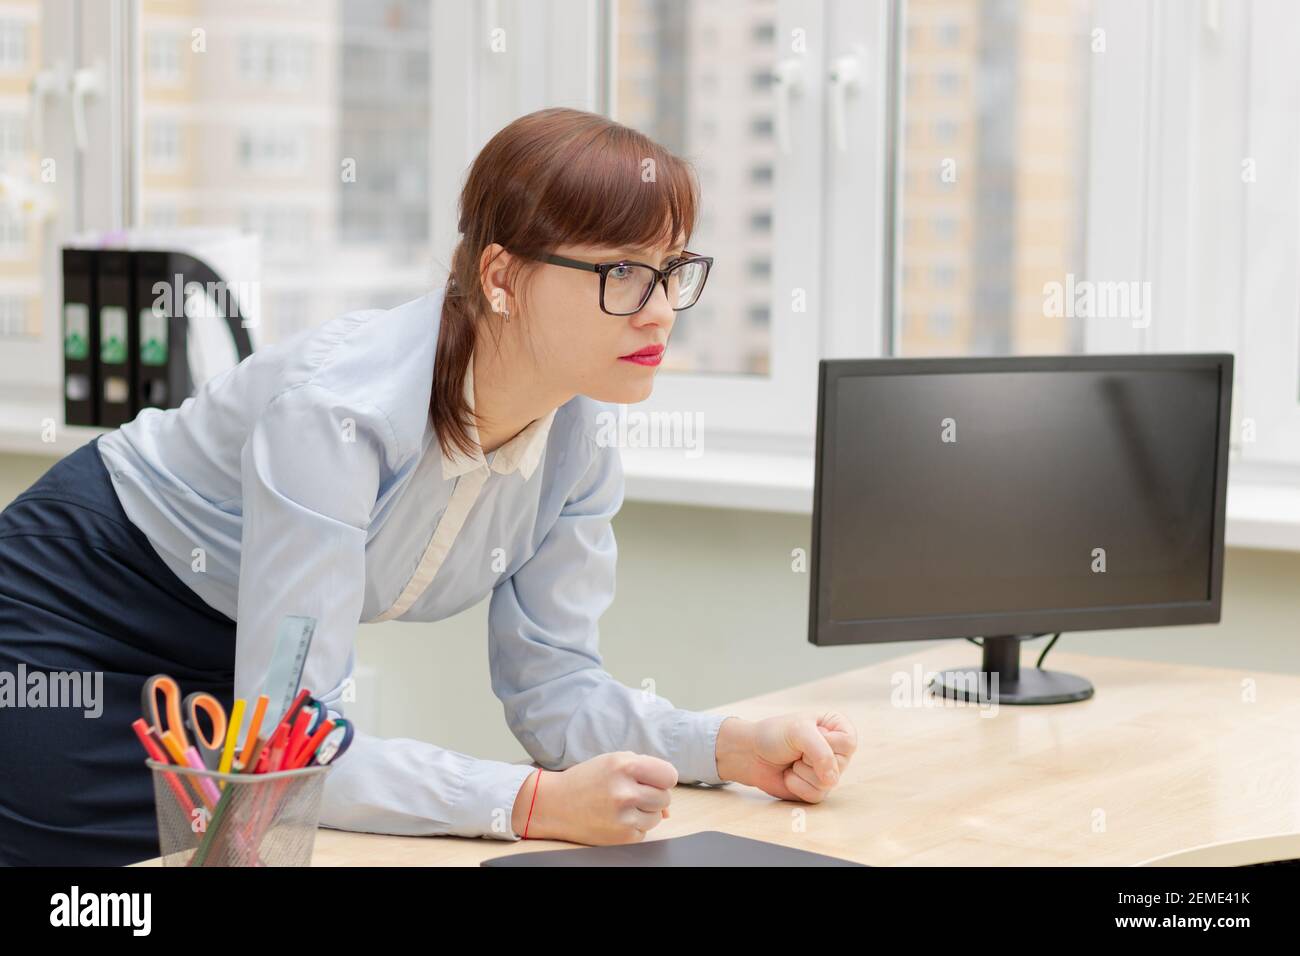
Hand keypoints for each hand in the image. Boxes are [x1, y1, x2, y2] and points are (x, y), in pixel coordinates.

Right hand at [510, 751, 676, 843]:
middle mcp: (625, 790)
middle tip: (632, 794)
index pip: (669, 775)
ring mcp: (623, 816)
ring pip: (657, 817)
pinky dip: (634, 826)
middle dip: (653, 796)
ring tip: (622, 806)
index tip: (654, 781)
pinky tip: (616, 818)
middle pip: (665, 797)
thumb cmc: (587, 780)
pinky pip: (644, 832)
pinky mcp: (621, 837)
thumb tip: (668, 809)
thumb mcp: (613, 761)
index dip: (663, 779)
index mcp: (624, 765)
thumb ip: (645, 774)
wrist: (554, 804)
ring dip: (644, 812)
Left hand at [715, 712, 856, 802]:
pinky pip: (816, 796)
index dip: (828, 743)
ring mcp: (827, 771)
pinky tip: (789, 775)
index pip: (849, 742)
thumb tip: (832, 781)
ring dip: (802, 773)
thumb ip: (821, 751)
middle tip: (797, 750)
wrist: (750, 754)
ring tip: (792, 761)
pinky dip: (798, 786)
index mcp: (836, 727)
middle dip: (811, 759)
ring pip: (828, 783)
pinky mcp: (816, 789)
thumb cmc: (773, 735)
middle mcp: (835, 750)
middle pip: (840, 765)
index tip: (810, 735)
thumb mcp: (798, 731)